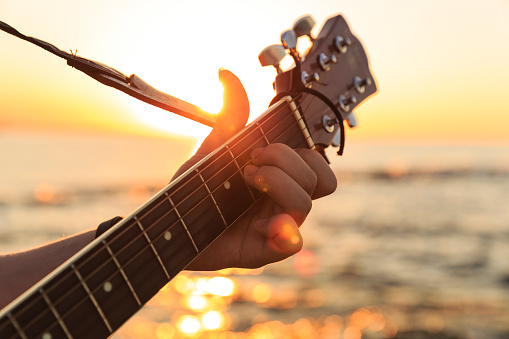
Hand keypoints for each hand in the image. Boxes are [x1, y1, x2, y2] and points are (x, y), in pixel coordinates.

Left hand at [174, 69, 336, 269]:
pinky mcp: (266, 249)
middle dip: (286, 161)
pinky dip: (281, 230)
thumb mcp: (213, 149)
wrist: (170, 223)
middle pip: (320, 179)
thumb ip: (229, 116)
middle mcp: (285, 200)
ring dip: (277, 183)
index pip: (317, 163)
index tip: (261, 145)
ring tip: (246, 179)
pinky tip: (260, 224)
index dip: (301, 151)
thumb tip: (225, 72)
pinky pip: (292, 242)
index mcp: (281, 177)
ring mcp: (278, 224)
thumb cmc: (197, 188)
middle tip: (251, 162)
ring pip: (306, 203)